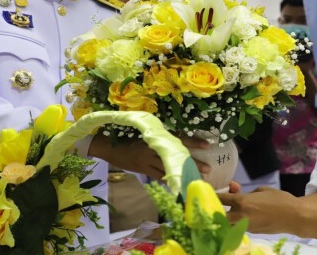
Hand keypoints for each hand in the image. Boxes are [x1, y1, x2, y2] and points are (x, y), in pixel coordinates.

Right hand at [89, 134, 210, 178]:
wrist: (108, 146)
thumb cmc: (126, 136)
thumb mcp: (144, 132)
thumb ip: (159, 136)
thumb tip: (177, 139)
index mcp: (154, 136)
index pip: (178, 138)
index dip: (193, 142)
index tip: (207, 145)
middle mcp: (152, 148)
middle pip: (176, 155)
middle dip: (193, 162)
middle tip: (208, 168)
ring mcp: (147, 160)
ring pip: (169, 167)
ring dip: (183, 172)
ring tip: (197, 178)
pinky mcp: (142, 169)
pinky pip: (158, 176)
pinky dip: (168, 179)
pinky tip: (178, 184)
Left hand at [218, 186, 298, 233]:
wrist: (293, 216)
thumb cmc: (279, 199)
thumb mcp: (262, 190)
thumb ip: (248, 192)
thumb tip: (240, 194)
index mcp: (242, 202)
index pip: (222, 199)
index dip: (214, 196)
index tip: (209, 194)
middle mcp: (240, 215)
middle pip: (221, 216)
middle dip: (218, 211)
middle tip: (219, 206)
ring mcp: (245, 226)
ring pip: (231, 222)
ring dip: (229, 217)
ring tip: (233, 210)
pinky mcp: (252, 232)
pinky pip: (241, 226)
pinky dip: (239, 221)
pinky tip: (246, 216)